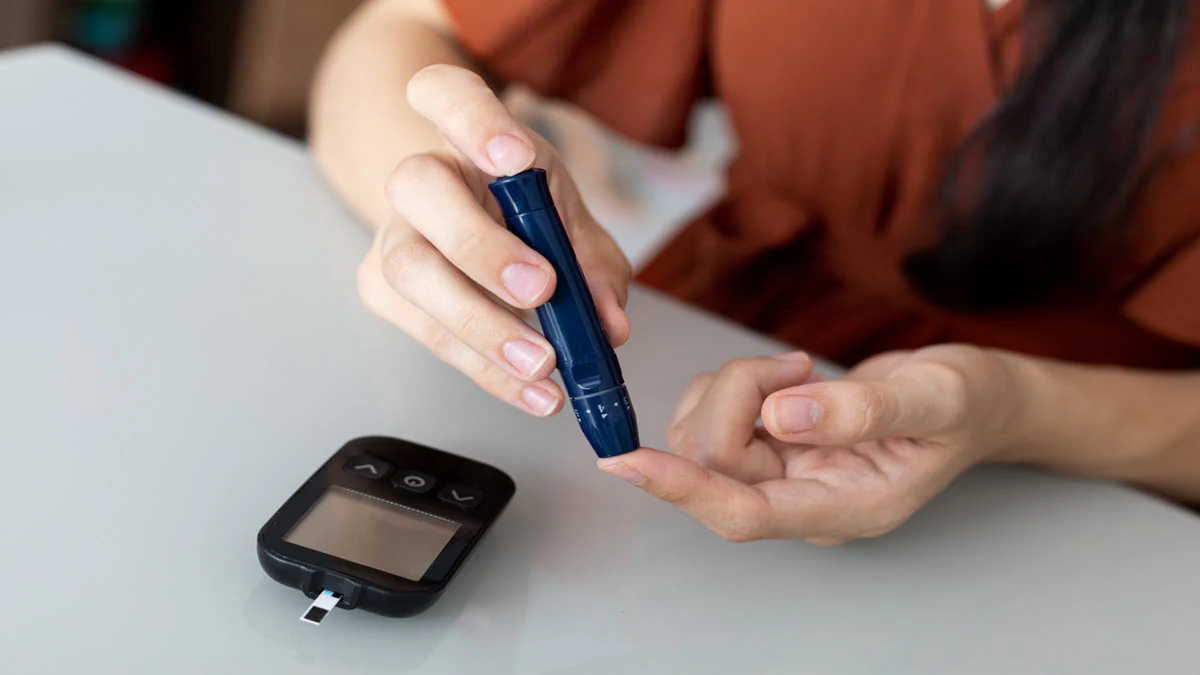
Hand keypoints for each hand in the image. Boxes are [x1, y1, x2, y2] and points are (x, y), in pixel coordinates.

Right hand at [358, 65, 631, 415]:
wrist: (469, 232)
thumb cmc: (523, 215)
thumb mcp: (569, 220)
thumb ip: (594, 264)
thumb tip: (608, 322)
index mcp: (466, 134)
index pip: (444, 93)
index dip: (474, 121)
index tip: (514, 159)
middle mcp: (418, 177)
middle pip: (419, 188)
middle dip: (481, 244)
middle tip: (541, 288)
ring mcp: (393, 234)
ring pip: (410, 270)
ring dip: (480, 324)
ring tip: (542, 363)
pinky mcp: (383, 291)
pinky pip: (424, 331)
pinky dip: (484, 369)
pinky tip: (529, 390)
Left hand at [598, 346, 1022, 543]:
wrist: (978, 398)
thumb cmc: (969, 402)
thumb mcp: (937, 396)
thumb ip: (864, 410)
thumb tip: (783, 415)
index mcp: (846, 509)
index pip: (744, 515)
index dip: (684, 488)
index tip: (628, 463)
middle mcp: (803, 501)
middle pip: (719, 462)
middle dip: (737, 396)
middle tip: (795, 365)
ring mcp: (784, 476)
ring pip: (707, 438)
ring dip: (733, 387)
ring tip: (798, 368)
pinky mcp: (772, 447)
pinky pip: (715, 419)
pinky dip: (729, 385)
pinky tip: (780, 376)